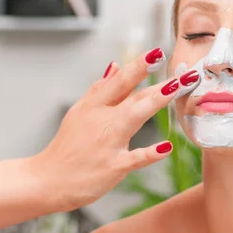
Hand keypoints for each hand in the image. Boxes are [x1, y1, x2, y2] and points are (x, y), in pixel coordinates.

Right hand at [30, 48, 200, 210]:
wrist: (46, 180)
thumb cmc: (67, 147)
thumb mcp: (78, 112)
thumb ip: (99, 90)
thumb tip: (115, 65)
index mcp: (94, 106)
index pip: (119, 81)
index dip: (139, 66)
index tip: (158, 52)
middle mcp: (101, 120)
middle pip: (133, 96)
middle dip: (159, 83)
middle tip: (186, 72)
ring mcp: (107, 143)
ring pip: (134, 117)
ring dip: (155, 102)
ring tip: (176, 89)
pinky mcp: (112, 166)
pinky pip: (134, 158)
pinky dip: (150, 153)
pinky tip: (167, 147)